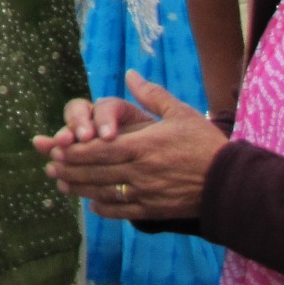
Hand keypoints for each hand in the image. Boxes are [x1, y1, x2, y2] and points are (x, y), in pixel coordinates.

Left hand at [37, 71, 225, 222]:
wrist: (233, 184)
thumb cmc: (206, 145)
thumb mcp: (181, 113)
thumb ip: (152, 95)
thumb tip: (130, 73)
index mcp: (143, 146)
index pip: (99, 149)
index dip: (75, 151)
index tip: (57, 149)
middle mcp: (141, 171)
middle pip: (96, 171)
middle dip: (70, 169)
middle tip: (50, 168)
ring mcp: (147, 193)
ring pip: (105, 192)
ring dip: (80, 188)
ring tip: (62, 184)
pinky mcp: (155, 209)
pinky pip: (123, 211)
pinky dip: (105, 208)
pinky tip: (93, 205)